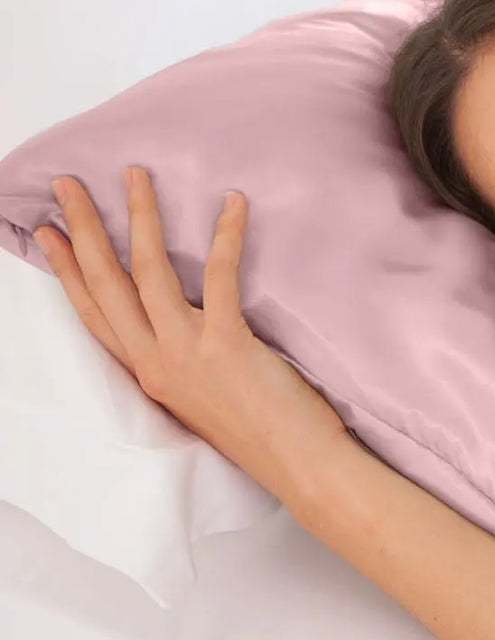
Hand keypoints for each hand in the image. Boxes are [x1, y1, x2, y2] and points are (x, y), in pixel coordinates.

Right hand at [34, 167, 348, 503]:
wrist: (297, 464)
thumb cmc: (263, 430)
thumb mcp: (204, 394)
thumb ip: (186, 359)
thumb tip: (187, 320)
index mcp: (148, 373)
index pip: (94, 314)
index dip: (69, 271)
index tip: (51, 234)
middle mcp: (156, 362)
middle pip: (106, 285)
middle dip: (85, 231)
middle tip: (68, 185)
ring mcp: (187, 353)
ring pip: (148, 273)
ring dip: (140, 218)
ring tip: (135, 175)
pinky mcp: (227, 344)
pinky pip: (220, 277)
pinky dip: (226, 235)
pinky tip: (233, 201)